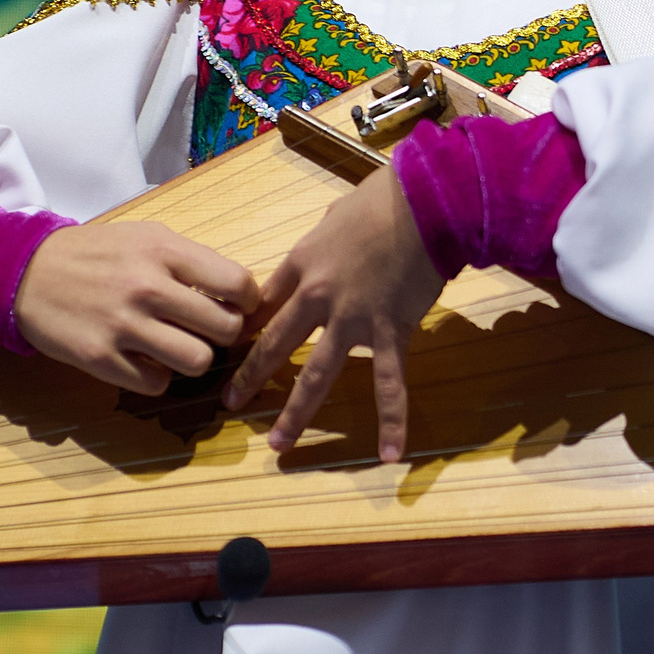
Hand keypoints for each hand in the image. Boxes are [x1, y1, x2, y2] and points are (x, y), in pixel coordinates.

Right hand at [14, 222, 258, 393]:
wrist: (26, 273)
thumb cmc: (96, 255)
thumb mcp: (145, 237)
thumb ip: (191, 261)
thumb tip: (238, 294)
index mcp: (164, 251)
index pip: (238, 284)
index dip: (246, 301)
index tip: (234, 305)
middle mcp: (148, 287)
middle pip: (226, 328)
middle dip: (222, 332)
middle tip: (204, 328)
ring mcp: (124, 325)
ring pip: (198, 361)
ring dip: (192, 357)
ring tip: (175, 345)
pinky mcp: (101, 358)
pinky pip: (158, 383)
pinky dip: (157, 375)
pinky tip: (142, 357)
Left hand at [224, 167, 441, 462]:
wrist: (425, 203)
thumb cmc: (382, 200)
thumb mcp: (336, 217)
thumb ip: (324, 237)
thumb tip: (326, 237)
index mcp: (301, 265)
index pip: (263, 304)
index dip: (244, 328)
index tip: (229, 347)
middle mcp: (317, 298)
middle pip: (274, 344)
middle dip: (249, 377)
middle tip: (230, 402)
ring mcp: (352, 321)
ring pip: (316, 375)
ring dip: (296, 413)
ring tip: (279, 445)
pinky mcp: (390, 333)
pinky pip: (389, 384)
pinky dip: (391, 421)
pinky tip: (389, 453)